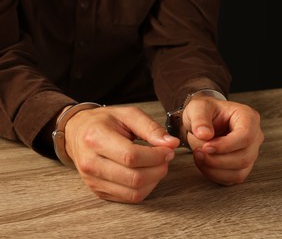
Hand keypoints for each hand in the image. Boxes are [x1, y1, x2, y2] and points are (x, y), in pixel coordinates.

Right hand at [63, 106, 179, 202]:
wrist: (78, 132)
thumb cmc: (104, 122)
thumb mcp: (128, 114)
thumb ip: (151, 128)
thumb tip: (171, 143)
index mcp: (96, 138)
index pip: (131, 156)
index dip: (156, 156)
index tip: (168, 150)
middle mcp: (91, 163)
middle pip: (134, 178)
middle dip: (159, 169)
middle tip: (166, 157)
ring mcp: (93, 181)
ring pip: (134, 192)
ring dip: (154, 180)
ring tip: (157, 164)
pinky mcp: (99, 192)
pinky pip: (130, 198)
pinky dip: (145, 188)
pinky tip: (147, 173)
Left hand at [183, 96, 263, 185]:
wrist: (203, 122)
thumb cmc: (204, 112)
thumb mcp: (197, 108)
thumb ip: (199, 119)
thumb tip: (204, 135)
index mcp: (248, 117)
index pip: (246, 136)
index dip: (225, 145)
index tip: (205, 147)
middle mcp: (254, 136)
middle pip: (244, 157)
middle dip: (217, 160)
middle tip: (197, 152)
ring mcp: (251, 153)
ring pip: (239, 172)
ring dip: (215, 169)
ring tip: (198, 156)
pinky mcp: (243, 167)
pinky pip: (232, 179)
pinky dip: (215, 175)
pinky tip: (204, 164)